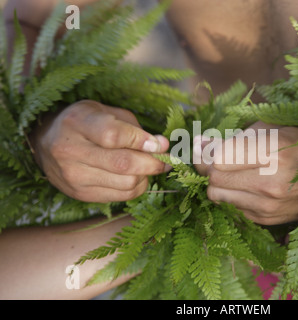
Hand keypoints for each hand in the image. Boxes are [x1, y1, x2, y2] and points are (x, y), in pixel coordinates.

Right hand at [31, 100, 170, 202]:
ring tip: (147, 166)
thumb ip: (134, 128)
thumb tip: (162, 146)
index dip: (143, 141)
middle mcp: (71, 150)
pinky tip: (135, 177)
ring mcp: (74, 175)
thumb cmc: (85, 122)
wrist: (47, 141)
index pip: (114, 136)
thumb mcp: (107, 112)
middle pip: (123, 164)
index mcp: (77, 122)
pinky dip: (136, 187)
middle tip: (167, 160)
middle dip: (153, 163)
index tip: (162, 144)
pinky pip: (121, 196)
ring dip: (146, 176)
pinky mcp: (80, 194)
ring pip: (126, 183)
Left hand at [194, 121, 297, 224]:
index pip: (218, 159)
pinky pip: (232, 208)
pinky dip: (234, 197)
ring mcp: (270, 206)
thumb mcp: (269, 127)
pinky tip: (250, 186)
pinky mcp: (268, 219)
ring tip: (238, 172)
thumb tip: (198, 145)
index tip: (208, 146)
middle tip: (223, 159)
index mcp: (274, 152)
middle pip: (214, 179)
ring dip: (221, 184)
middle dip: (211, 168)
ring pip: (218, 197)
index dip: (207, 151)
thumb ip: (231, 138)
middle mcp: (272, 183)